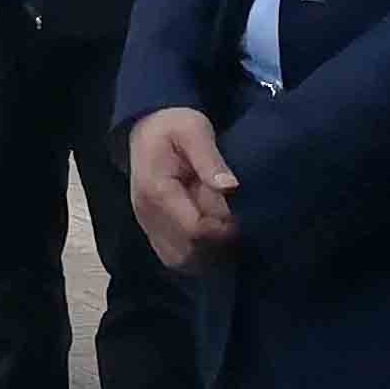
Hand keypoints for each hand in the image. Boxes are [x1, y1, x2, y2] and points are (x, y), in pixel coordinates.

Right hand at [129, 107, 242, 271]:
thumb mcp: (194, 130)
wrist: (147, 129)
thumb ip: (209, 158)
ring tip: (228, 234)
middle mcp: (148, 215)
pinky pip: (176, 258)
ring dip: (209, 255)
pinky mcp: (153, 231)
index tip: (242, 216)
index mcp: (157, 191)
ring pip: (181, 261)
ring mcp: (148, 226)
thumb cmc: (174, 127)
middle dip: (218, 245)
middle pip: (188, 252)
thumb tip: (230, 186)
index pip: (194, 229)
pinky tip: (215, 240)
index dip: (222, 229)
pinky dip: (198, 257)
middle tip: (238, 225)